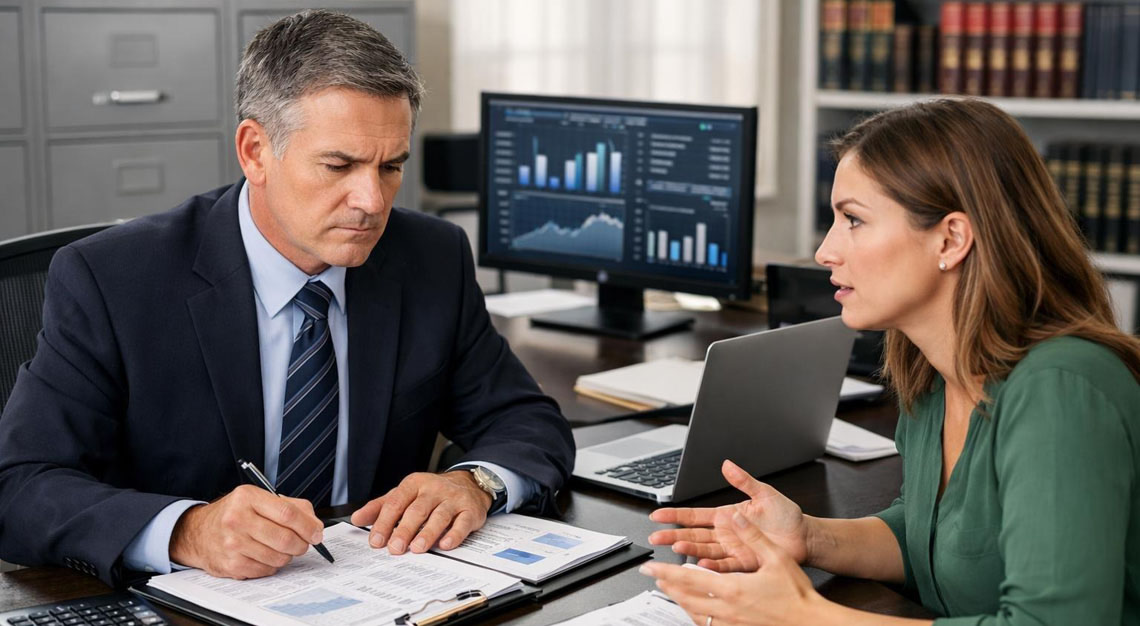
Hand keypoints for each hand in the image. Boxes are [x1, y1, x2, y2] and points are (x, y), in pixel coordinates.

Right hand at [169, 485, 323, 579]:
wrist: (199, 532)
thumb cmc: (236, 514)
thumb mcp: (260, 499)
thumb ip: (292, 507)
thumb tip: (316, 527)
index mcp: (248, 498)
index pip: (288, 514)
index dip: (308, 526)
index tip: (317, 533)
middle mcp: (237, 519)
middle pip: (285, 539)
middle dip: (301, 544)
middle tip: (302, 544)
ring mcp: (232, 544)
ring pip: (278, 558)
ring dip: (286, 556)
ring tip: (279, 548)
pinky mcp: (230, 565)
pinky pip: (265, 571)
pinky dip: (271, 566)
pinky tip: (263, 556)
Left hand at [350, 471, 491, 554]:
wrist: (469, 484)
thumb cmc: (431, 493)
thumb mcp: (405, 494)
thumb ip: (381, 506)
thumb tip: (357, 518)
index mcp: (414, 484)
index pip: (396, 502)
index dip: (384, 522)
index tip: (376, 540)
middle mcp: (434, 489)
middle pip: (417, 510)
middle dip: (404, 530)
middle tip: (395, 548)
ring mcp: (453, 499)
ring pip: (439, 516)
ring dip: (428, 533)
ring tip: (417, 548)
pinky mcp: (470, 511)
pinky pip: (462, 523)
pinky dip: (454, 534)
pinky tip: (445, 544)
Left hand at [640, 509, 823, 625]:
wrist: (811, 623)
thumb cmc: (797, 595)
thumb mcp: (775, 558)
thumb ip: (752, 536)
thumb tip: (735, 516)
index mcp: (732, 588)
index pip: (689, 577)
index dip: (667, 571)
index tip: (651, 566)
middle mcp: (727, 608)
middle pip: (685, 596)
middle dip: (666, 585)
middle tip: (652, 576)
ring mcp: (731, 623)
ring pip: (694, 612)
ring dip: (679, 600)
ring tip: (669, 590)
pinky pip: (708, 624)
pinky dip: (696, 615)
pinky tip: (695, 611)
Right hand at [648, 459, 809, 571]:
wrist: (804, 536)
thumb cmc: (786, 515)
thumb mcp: (763, 492)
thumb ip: (743, 480)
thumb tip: (727, 464)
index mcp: (727, 516)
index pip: (695, 515)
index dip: (676, 515)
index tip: (659, 515)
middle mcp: (727, 533)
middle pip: (693, 534)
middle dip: (673, 535)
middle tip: (655, 536)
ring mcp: (734, 549)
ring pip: (705, 550)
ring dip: (690, 550)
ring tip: (676, 548)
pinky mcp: (746, 562)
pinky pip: (726, 565)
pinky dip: (713, 565)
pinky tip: (701, 564)